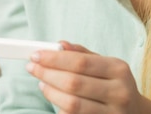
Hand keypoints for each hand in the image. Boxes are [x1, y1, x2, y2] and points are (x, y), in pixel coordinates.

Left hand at [26, 41, 150, 113]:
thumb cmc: (116, 85)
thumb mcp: (107, 65)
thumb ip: (83, 54)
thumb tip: (60, 44)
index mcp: (119, 69)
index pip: (80, 62)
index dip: (54, 58)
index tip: (35, 55)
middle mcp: (119, 92)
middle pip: (73, 83)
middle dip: (47, 74)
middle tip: (32, 68)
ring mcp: (112, 113)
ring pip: (71, 104)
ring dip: (50, 92)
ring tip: (42, 83)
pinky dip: (60, 108)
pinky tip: (55, 99)